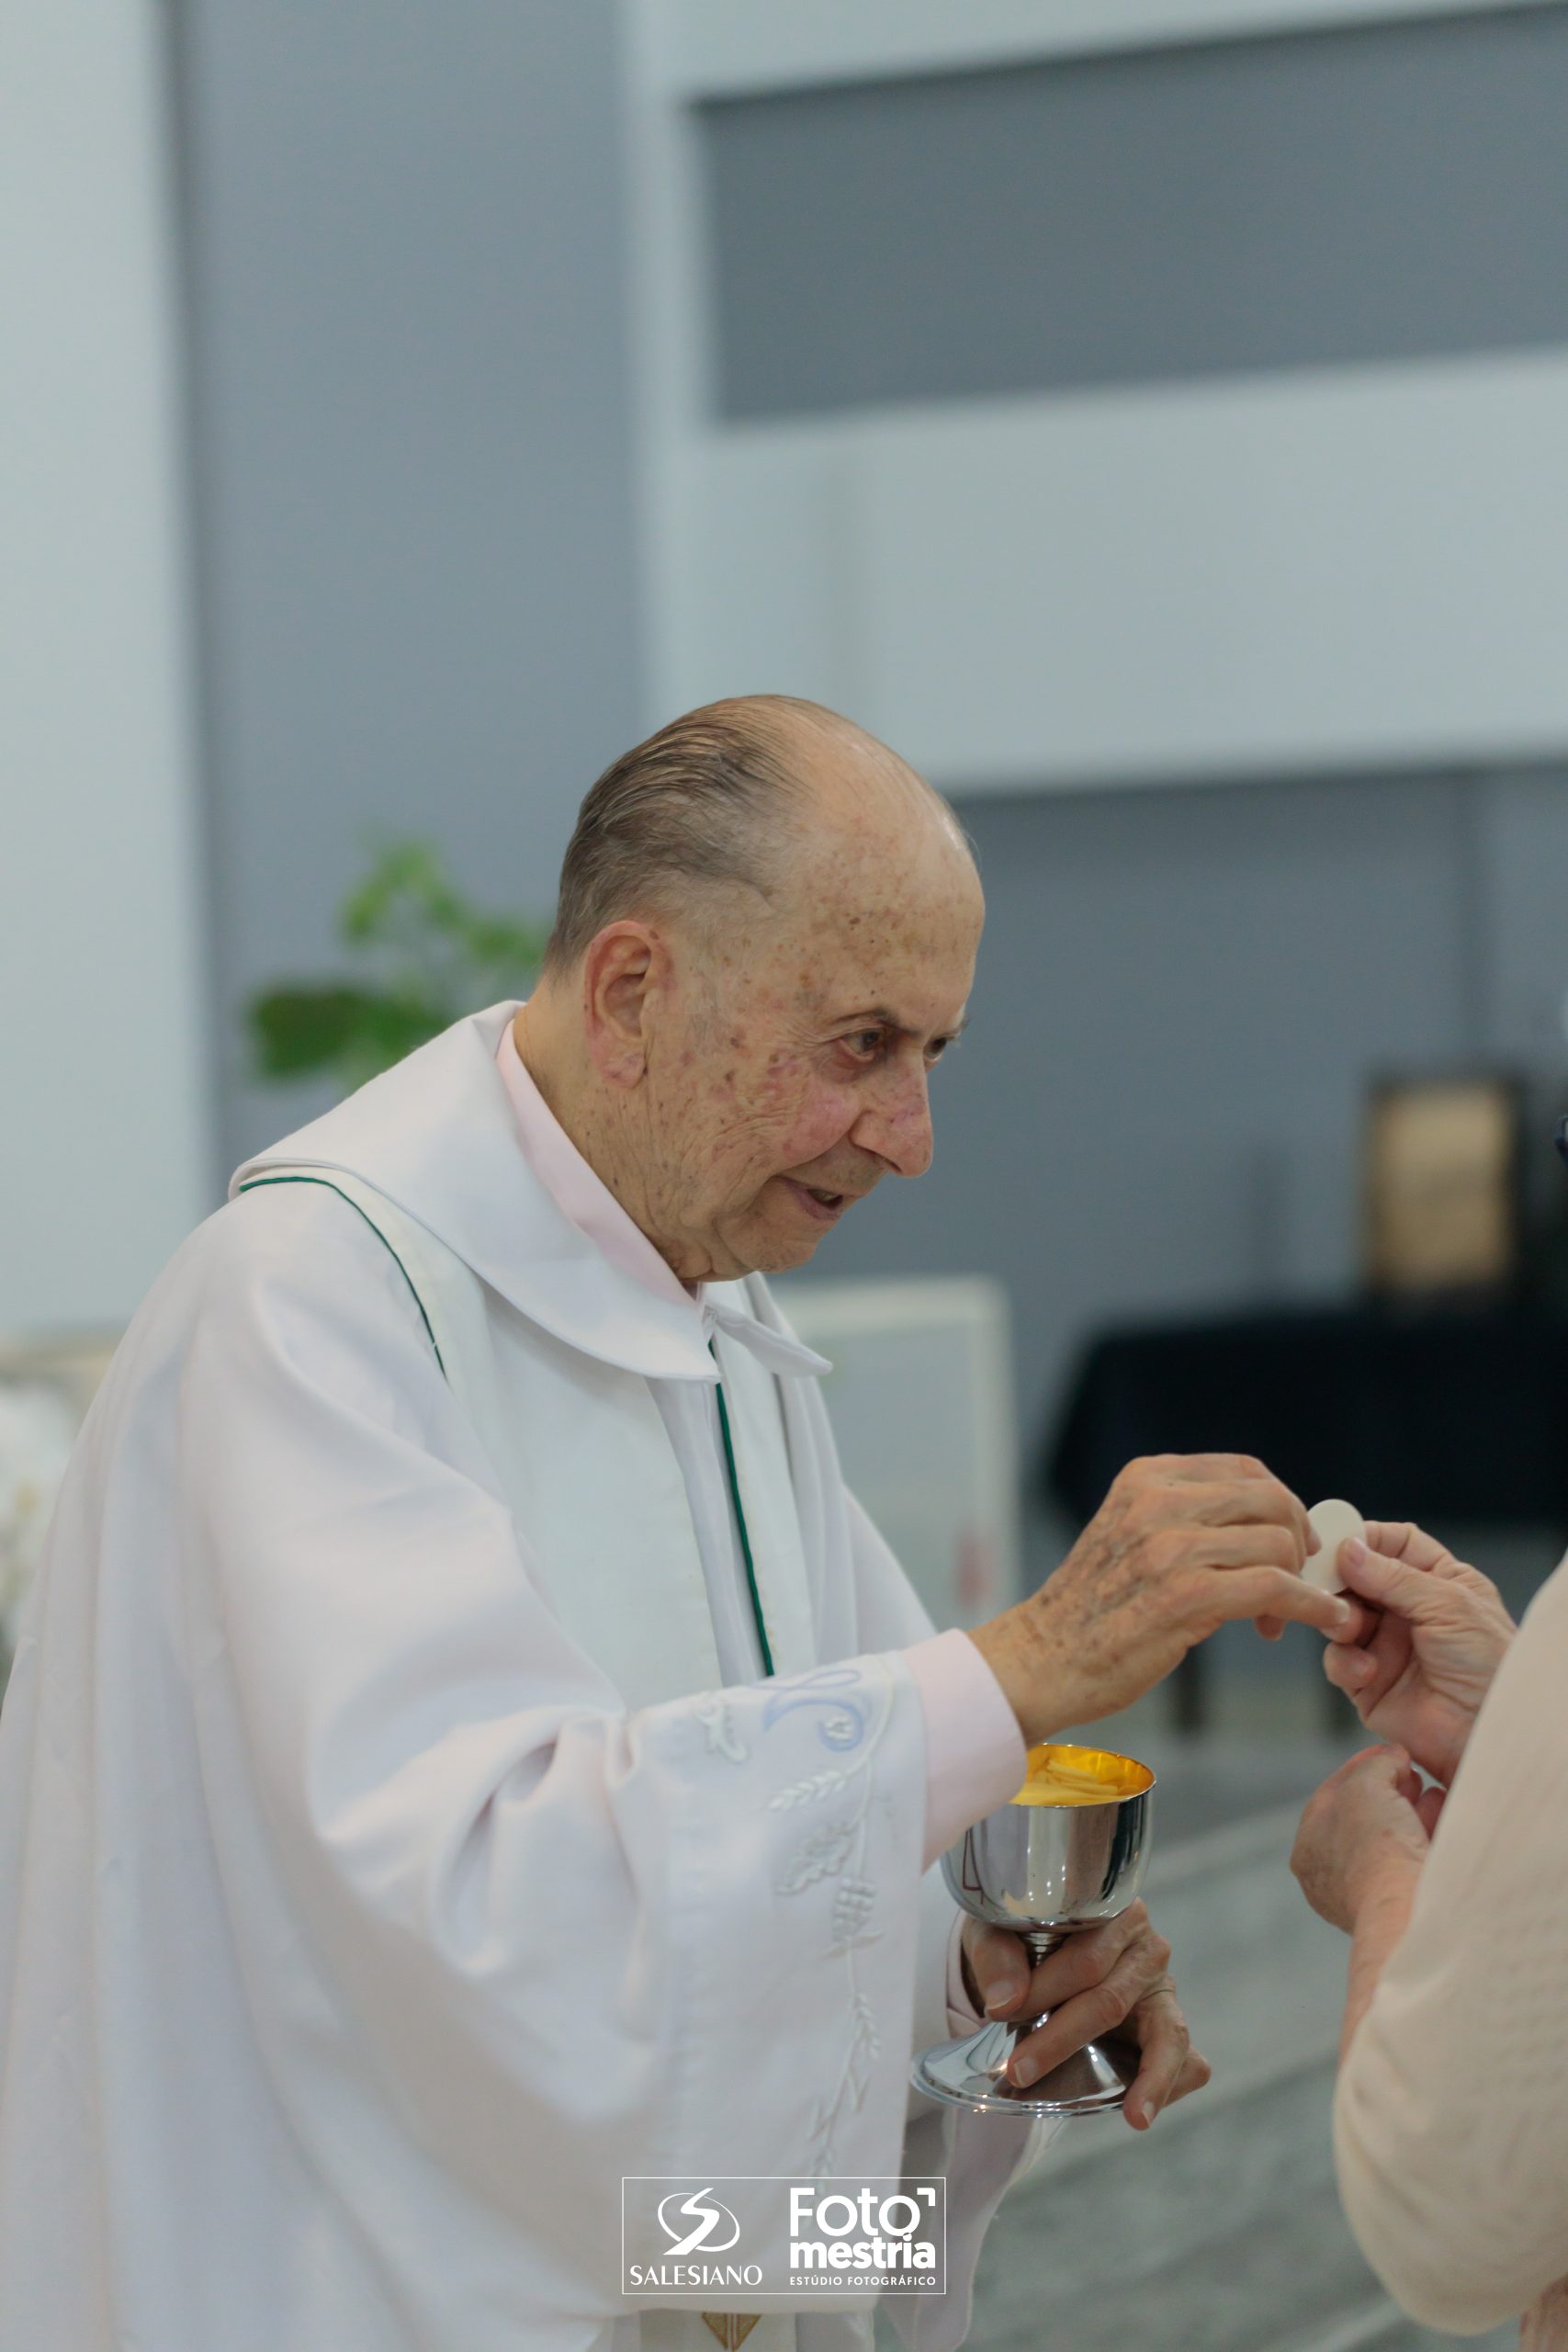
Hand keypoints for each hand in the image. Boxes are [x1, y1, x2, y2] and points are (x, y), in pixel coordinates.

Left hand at [959, 1900, 1210, 2130]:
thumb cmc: (1019, 1939)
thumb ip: (999, 1959)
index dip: (1044, 1988)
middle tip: (1019, 2071)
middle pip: (1111, 1999)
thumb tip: (1004, 2002)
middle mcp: (1147, 1947)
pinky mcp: (1171, 2030)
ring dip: (1147, 2078)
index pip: (1085, 1955)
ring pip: (1167, 2035)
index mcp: (1113, 1911)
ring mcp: (1165, 1992)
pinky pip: (1189, 2062)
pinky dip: (1169, 2086)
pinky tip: (1142, 2112)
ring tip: (1137, 2117)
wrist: (1033, 1954)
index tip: (1000, 2013)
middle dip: (1061, 2039)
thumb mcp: (997, 1933)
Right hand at [968, 1454, 1347, 1741]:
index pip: (1245, 1469)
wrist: (1042, 1658)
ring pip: (1277, 1544)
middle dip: (1299, 1540)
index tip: (1293, 1540)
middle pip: (1271, 1500)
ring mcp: (1169, 1547)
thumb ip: (1183, 1517)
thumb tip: (1265, 1524)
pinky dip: (1311, 1605)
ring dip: (1300, 1583)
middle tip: (1297, 1578)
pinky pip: (1274, 1588)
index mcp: (1146, 1478)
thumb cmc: (1091, 1608)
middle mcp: (1157, 1502)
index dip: (1283, 1504)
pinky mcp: (1185, 1596)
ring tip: (1277, 1618)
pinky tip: (1321, 1620)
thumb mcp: (1129, 1534)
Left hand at [1290, 1744, 1436, 1932]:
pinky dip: (1430, 1838)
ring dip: (1413, 1814)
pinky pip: (1415, 1862)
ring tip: (1434, 1793)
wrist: (1408, 1911)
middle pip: (1363, 1820)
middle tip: (1412, 1773)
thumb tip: (1393, 1759)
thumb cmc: (1375, 1847)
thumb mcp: (1365, 1784)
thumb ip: (1376, 1764)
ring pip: (1392, 1843)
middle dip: (1390, 1791)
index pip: (1332, 1795)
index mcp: (1308, 1848)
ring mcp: (1369, 1896)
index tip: (1388, 1751)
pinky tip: (1446, 1818)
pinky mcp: (1403, 1907)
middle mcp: (1334, 1877)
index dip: (1361, 1766)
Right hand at [1323, 1522, 1514, 1785]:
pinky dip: (1344, 1661)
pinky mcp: (1368, 1683)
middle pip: (1358, 1578)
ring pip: (1340, 1616)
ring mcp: (1387, 1646)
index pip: (1395, 1544)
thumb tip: (1348, 1549)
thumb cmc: (1489, 1667)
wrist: (1487, 1733)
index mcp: (1440, 1582)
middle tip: (1326, 1581)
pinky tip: (1366, 1671)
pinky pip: (1338, 1660)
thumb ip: (1394, 1576)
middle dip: (1339, 1580)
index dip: (1366, 1538)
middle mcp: (1410, 1611)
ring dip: (1339, 1619)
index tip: (1337, 1539)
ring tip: (1351, 1629)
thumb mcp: (1448, 1605)